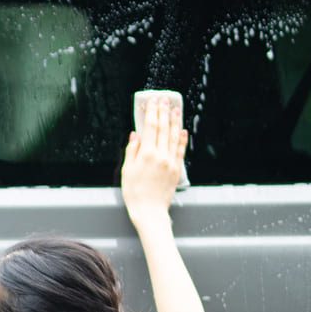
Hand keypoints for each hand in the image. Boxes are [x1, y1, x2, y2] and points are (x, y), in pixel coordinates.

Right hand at [121, 96, 188, 221]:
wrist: (149, 211)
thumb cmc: (135, 193)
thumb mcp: (127, 171)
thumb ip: (132, 151)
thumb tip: (136, 135)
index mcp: (146, 154)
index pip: (150, 127)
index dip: (152, 112)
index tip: (153, 102)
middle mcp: (161, 156)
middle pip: (163, 129)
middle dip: (164, 112)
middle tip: (165, 100)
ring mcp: (171, 162)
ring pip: (174, 137)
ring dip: (175, 121)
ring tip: (176, 110)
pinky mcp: (177, 169)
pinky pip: (181, 150)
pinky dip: (183, 139)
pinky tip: (183, 130)